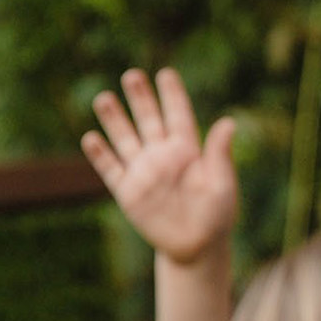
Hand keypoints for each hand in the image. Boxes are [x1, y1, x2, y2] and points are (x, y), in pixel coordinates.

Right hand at [83, 69, 236, 265]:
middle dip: (140, 99)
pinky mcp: (129, 192)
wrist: (197, 246)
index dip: (172, 95)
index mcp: (188, 151)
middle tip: (132, 75)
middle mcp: (163, 156)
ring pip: (125, 139)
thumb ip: (220, 153)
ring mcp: (144, 172)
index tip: (165, 73)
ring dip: (115, 120)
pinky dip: (101, 154)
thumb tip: (229, 122)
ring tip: (104, 98)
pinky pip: (111, 169)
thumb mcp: (222, 183)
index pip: (178, 116)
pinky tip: (91, 137)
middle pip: (148, 121)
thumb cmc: (217, 214)